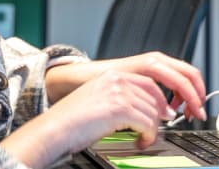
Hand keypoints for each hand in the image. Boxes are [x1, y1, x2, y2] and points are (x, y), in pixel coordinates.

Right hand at [1, 70, 171, 167]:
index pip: (147, 83)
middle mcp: (117, 79)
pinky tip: (140, 142)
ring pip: (152, 112)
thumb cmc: (70, 121)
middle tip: (158, 130)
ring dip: (152, 129)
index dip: (159, 99)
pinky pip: (147, 123)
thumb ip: (117, 99)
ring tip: (143, 140)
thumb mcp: (97, 100)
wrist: (54, 129)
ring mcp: (119, 92)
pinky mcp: (120, 108)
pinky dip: (148, 136)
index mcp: (111, 75)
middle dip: (160, 115)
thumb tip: (139, 112)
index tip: (163, 112)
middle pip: (153, 96)